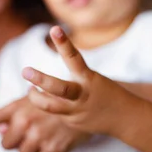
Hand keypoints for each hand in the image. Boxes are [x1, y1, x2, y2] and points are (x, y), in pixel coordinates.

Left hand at [0, 96, 90, 151]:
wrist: (86, 103)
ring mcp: (38, 136)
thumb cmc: (53, 100)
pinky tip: (55, 138)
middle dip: (15, 140)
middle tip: (31, 128)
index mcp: (15, 108)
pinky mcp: (52, 149)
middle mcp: (24, 122)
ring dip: (31, 147)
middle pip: (5, 145)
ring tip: (45, 131)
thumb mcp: (31, 101)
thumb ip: (11, 117)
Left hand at [22, 26, 138, 135]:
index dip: (64, 43)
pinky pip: (55, 113)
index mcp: (88, 78)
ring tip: (29, 89)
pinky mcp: (72, 122)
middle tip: (25, 71)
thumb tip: (45, 78)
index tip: (55, 29)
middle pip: (59, 88)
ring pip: (50, 106)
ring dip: (34, 98)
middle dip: (41, 79)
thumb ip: (72, 76)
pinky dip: (51, 105)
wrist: (125, 118)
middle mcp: (81, 94)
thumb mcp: (90, 79)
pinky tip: (55, 103)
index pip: (74, 57)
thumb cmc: (103, 92)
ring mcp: (75, 110)